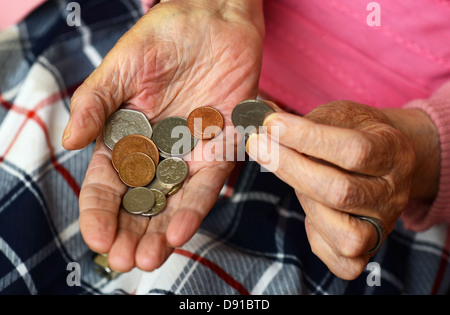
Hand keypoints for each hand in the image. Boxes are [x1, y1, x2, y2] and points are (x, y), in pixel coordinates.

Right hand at [62, 0, 263, 271]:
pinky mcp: (220, 149)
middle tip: (124, 261)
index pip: (107, 183)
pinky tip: (180, 230)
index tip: (96, 238)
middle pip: (140, 202)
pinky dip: (194, 207)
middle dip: (131, 233)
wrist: (215, 18)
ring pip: (172, 202)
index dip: (99, 212)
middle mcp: (156, 152)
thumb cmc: (164, 36)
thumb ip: (96, 102)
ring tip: (149, 259)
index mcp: (125, 136)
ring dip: (161, 232)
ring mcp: (188, 153)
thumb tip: (69, 141)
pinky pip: (207, 184)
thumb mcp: (122, 67)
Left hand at [247, 100, 438, 278]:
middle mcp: (394, 194)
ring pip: (343, 233)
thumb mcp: (340, 115)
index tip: (270, 123)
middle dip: (288, 167)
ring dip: (305, 202)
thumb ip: (306, 120)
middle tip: (257, 145)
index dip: (307, 138)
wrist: (385, 159)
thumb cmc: (356, 133)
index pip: (353, 150)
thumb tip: (260, 119)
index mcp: (393, 152)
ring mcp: (384, 225)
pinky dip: (317, 237)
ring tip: (294, 178)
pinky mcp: (369, 249)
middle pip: (340, 192)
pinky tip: (311, 210)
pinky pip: (342, 261)